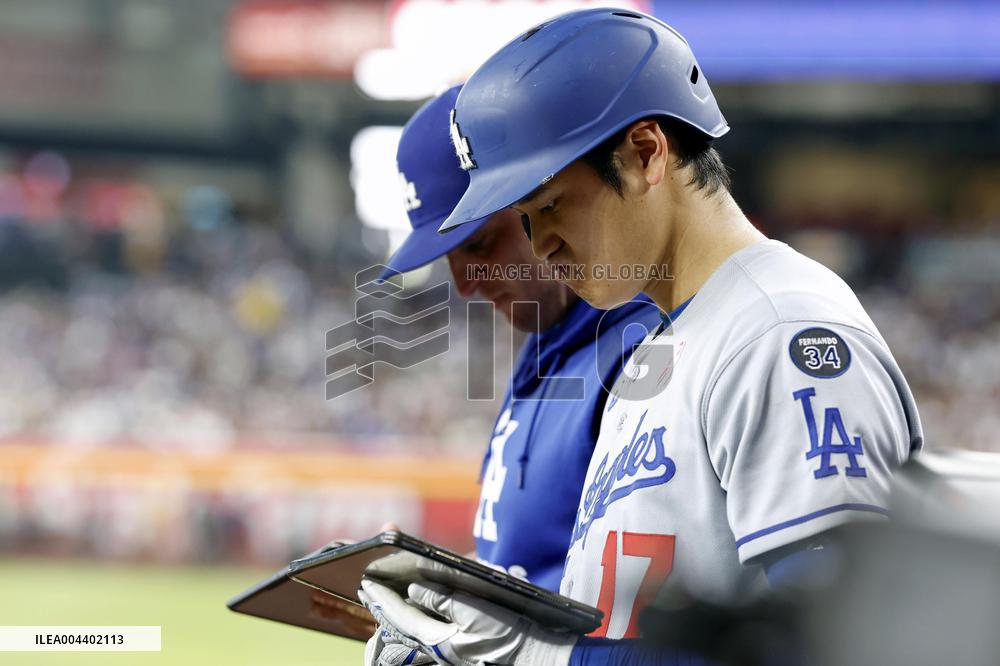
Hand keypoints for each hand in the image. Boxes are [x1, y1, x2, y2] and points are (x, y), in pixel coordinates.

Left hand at [357, 578, 576, 665]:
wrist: (532, 656)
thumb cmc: (507, 635)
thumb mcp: (475, 612)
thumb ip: (442, 600)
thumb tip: (414, 590)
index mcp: (438, 637)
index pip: (401, 614)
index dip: (382, 598)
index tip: (365, 583)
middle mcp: (438, 644)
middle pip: (402, 621)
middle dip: (383, 603)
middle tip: (365, 586)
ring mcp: (447, 645)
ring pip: (412, 625)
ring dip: (396, 609)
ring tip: (381, 594)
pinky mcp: (456, 644)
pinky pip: (427, 627)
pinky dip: (414, 614)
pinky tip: (412, 604)